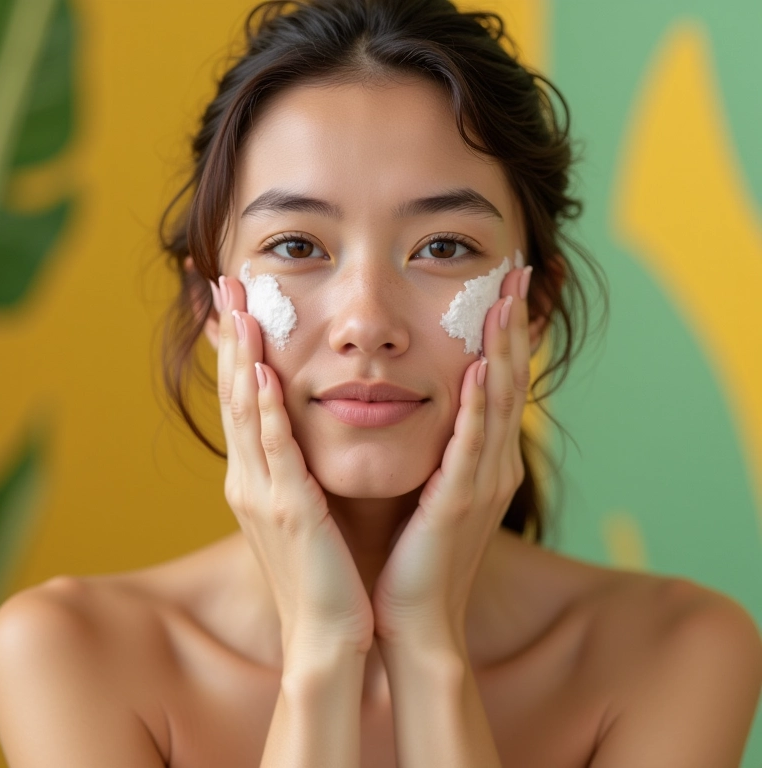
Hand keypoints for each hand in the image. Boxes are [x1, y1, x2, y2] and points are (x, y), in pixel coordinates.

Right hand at [214, 275, 373, 655]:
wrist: (329, 636)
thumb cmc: (325, 572)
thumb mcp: (304, 511)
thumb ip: (299, 468)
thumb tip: (306, 433)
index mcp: (259, 477)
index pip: (243, 400)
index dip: (237, 349)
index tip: (237, 304)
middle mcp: (250, 479)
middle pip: (235, 394)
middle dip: (231, 337)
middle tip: (226, 283)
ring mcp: (264, 495)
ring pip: (246, 413)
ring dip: (241, 356)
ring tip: (238, 306)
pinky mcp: (289, 513)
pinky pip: (275, 453)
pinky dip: (264, 412)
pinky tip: (261, 373)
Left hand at [371, 262, 531, 650]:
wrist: (413, 617)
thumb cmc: (416, 553)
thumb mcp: (432, 488)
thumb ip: (438, 448)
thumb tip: (426, 408)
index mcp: (482, 460)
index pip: (498, 383)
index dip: (504, 334)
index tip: (503, 288)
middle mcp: (492, 465)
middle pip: (508, 381)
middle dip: (512, 326)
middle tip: (518, 273)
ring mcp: (480, 484)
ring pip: (497, 404)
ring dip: (502, 350)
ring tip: (505, 300)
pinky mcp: (458, 504)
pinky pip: (470, 447)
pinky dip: (478, 407)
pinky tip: (480, 368)